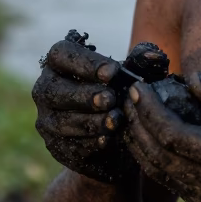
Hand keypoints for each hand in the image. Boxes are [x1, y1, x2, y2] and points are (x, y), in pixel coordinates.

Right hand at [32, 39, 135, 183]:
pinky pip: (68, 145)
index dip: (85, 62)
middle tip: (111, 99)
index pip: (61, 54)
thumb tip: (154, 54)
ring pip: (61, 120)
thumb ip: (142, 62)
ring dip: (89, 120)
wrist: (120, 140)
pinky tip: (108, 139)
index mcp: (60, 64)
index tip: (113, 73)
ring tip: (115, 120)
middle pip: (55, 89)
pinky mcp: (56, 147)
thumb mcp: (133, 76)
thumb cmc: (122, 96)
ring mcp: (47, 120)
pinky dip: (89, 142)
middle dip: (84, 94)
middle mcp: (46, 90)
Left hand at [124, 73, 200, 201]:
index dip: (152, 113)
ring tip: (129, 111)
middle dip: (138, 124)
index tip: (139, 89)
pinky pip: (171, 182)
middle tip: (128, 95)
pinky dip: (153, 156)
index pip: (179, 138)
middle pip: (162, 157)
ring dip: (139, 142)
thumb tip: (188, 80)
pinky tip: (146, 132)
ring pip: (160, 174)